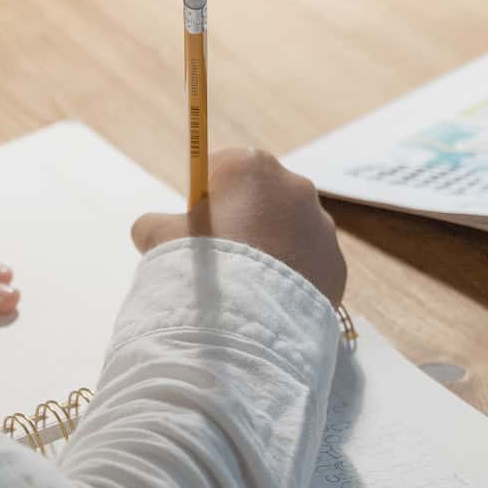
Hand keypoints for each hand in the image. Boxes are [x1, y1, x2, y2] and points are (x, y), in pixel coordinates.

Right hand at [131, 148, 347, 305]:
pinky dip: (291, 275)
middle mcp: (295, 186)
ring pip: (288, 230)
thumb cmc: (204, 264)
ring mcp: (321, 225)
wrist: (249, 320)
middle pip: (261, 198)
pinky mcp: (336, 262)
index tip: (197, 223)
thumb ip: (154, 224)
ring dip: (271, 247)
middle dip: (243, 220)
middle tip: (221, 256)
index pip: (224, 168)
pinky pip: (308, 263)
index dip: (207, 196)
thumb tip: (151, 229)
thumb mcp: (159, 237)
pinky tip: (268, 299)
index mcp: (252, 167)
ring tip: (246, 284)